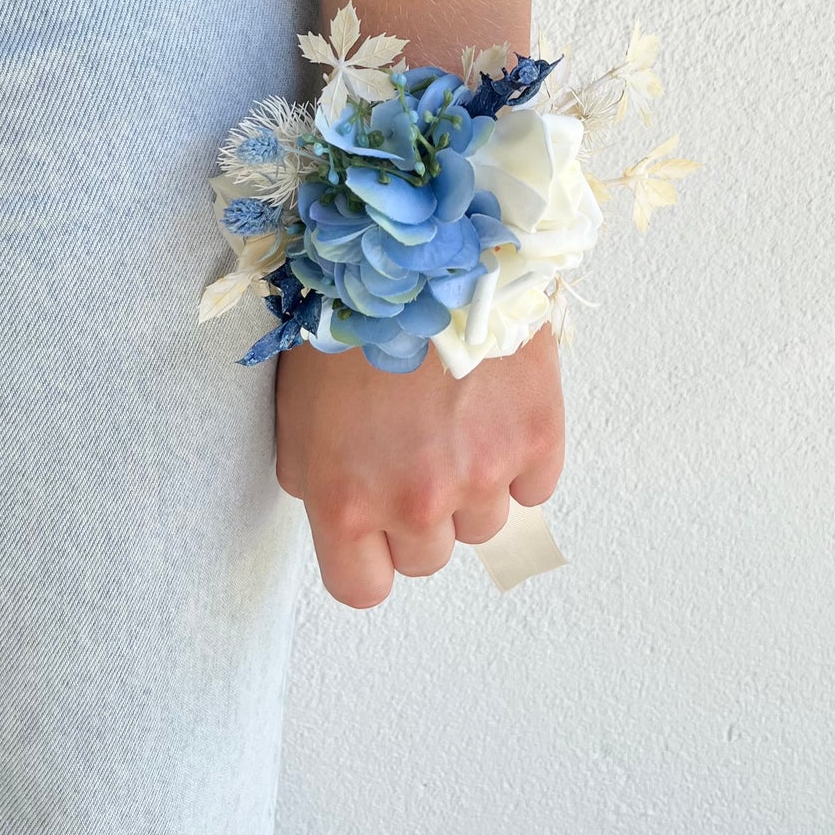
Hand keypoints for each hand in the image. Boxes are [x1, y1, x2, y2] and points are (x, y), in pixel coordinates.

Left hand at [274, 320, 563, 608]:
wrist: (423, 246)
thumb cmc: (349, 316)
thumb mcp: (297, 410)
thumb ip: (318, 480)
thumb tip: (350, 510)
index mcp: (345, 500)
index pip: (364, 589)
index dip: (370, 556)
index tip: (375, 527)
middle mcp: (415, 500)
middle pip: (428, 557)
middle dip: (421, 513)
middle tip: (416, 445)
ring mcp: (483, 473)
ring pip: (485, 524)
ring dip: (474, 484)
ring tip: (457, 414)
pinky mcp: (537, 437)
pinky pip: (535, 486)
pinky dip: (521, 457)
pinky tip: (498, 407)